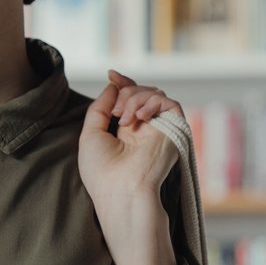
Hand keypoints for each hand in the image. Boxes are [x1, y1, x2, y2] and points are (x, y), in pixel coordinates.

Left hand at [78, 70, 182, 206]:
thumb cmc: (102, 170)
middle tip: (116, 114)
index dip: (122, 84)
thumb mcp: (91, 133)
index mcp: (127, 131)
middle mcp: (145, 129)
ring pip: (154, 93)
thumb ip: (100, 107)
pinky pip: (169, 102)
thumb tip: (114, 84)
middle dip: (126, 93)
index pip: (130, 98)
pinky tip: (138, 118)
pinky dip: (151, 103)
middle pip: (141, 91)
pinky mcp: (175, 131)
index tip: (111, 74)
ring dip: (135, 99)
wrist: (120, 190)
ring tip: (125, 120)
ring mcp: (160, 129)